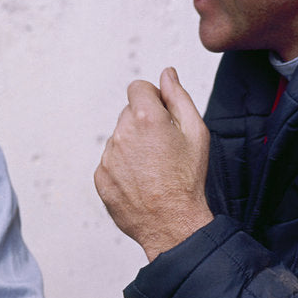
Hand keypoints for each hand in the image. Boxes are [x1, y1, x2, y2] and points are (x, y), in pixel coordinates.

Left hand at [94, 67, 212, 260]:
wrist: (172, 223)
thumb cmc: (187, 180)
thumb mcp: (196, 132)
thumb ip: (178, 97)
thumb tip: (167, 74)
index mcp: (145, 118)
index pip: (138, 88)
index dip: (153, 99)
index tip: (163, 117)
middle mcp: (121, 134)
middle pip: (129, 114)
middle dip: (144, 124)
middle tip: (163, 149)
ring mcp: (108, 157)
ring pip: (119, 139)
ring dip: (133, 147)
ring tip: (154, 169)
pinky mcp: (101, 177)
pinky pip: (110, 162)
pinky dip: (123, 168)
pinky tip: (142, 182)